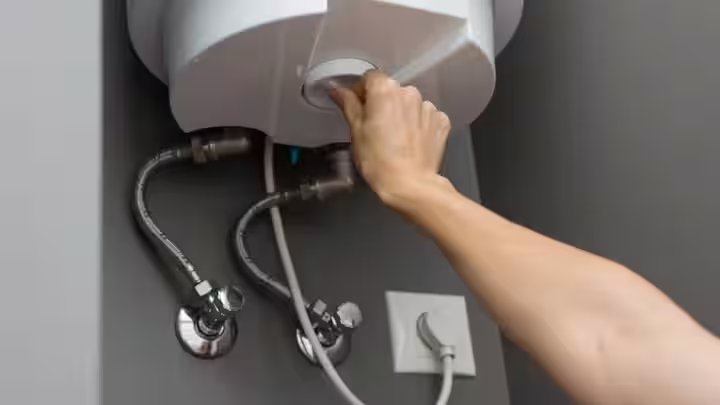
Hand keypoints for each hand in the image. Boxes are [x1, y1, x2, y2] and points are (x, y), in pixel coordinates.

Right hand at [331, 71, 451, 206]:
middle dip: (382, 104)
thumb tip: (338, 90)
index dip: (361, 92)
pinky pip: (425, 116)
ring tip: (394, 139)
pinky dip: (417, 125)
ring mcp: (427, 107)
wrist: (410, 184)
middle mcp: (409, 93)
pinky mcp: (440, 121)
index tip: (357, 107)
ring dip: (401, 114)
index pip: (370, 78)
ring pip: (408, 104)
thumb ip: (348, 104)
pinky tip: (409, 142)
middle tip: (374, 129)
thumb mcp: (356, 131)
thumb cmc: (380, 161)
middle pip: (391, 91)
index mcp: (385, 90)